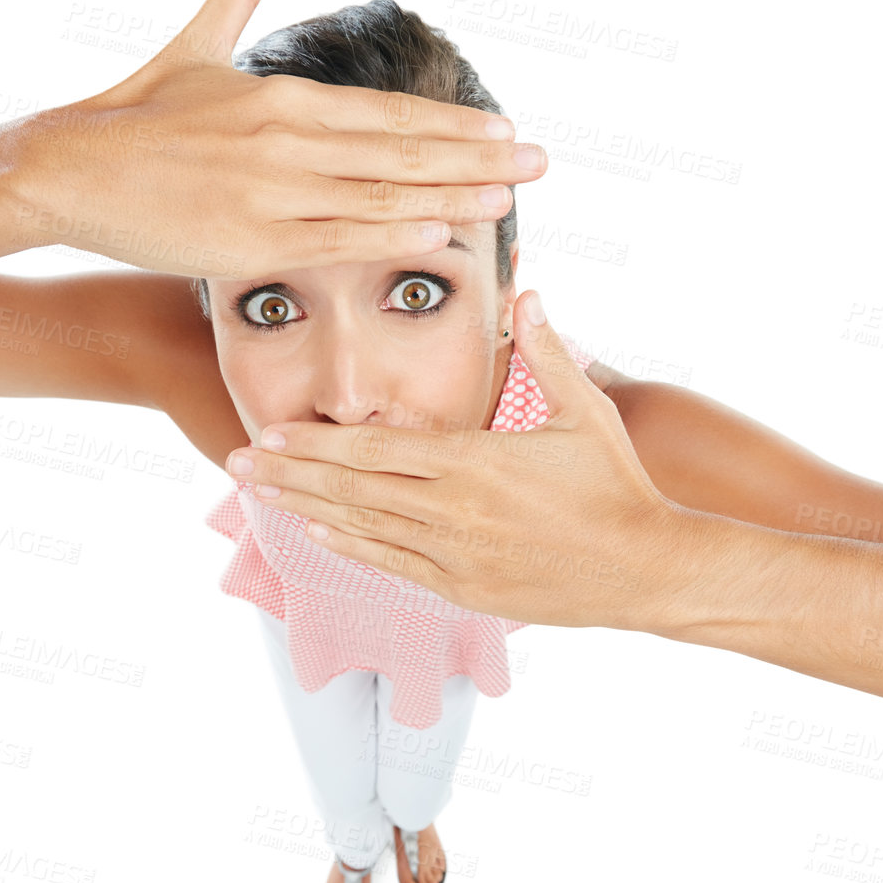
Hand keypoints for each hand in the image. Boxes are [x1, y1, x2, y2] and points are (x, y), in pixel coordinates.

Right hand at [2, 0, 545, 280]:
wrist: (66, 168)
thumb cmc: (137, 112)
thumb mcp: (196, 44)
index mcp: (284, 98)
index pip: (391, 116)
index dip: (455, 125)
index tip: (508, 131)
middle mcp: (288, 141)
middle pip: (404, 154)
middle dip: (479, 160)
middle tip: (541, 164)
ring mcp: (274, 194)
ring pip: (382, 200)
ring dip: (451, 201)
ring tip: (507, 202)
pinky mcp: (252, 241)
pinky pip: (336, 242)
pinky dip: (389, 240)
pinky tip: (437, 238)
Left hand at [223, 290, 694, 630]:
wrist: (646, 568)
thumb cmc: (618, 485)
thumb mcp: (585, 411)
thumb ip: (546, 352)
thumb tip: (526, 292)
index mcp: (475, 464)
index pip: (376, 452)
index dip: (318, 443)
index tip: (271, 431)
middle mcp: (454, 513)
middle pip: (353, 490)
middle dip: (291, 474)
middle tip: (236, 462)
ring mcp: (456, 557)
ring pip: (362, 530)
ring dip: (305, 512)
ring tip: (257, 497)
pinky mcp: (465, 591)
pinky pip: (393, 567)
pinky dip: (351, 549)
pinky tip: (317, 535)